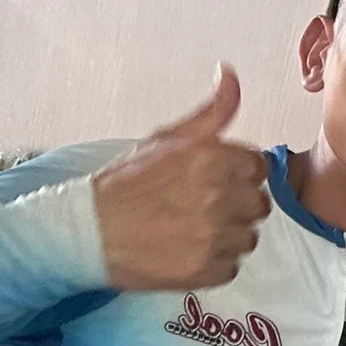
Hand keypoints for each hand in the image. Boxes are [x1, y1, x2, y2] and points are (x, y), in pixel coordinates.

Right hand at [92, 66, 269, 291]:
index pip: (260, 168)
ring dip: (227, 236)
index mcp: (214, 158)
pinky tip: (185, 250)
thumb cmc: (124, 183)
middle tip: (201, 207)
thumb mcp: (167, 138)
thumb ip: (212, 112)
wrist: (86, 231)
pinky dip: (213, 263)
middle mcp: (219, 195)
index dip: (239, 175)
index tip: (217, 181)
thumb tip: (230, 75)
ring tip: (191, 230)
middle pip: (259, 204)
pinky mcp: (205, 269)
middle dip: (237, 205)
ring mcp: (214, 235)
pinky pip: (230, 266)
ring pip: (248, 237)